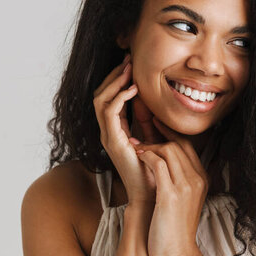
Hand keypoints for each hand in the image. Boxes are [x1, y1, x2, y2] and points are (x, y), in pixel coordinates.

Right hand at [92, 54, 159, 205]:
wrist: (152, 195)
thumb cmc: (155, 170)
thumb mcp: (152, 139)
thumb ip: (149, 122)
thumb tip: (152, 102)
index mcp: (116, 130)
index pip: (110, 97)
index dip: (118, 79)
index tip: (131, 63)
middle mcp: (107, 132)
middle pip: (100, 94)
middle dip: (114, 75)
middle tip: (128, 59)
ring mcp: (107, 136)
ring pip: (100, 100)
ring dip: (114, 82)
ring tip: (129, 69)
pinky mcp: (112, 142)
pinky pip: (109, 113)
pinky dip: (119, 98)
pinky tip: (132, 89)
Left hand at [132, 117, 207, 255]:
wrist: (177, 255)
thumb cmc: (174, 228)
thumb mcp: (183, 200)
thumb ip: (179, 180)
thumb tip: (163, 163)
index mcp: (202, 179)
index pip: (188, 146)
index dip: (171, 133)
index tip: (157, 124)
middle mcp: (197, 179)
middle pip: (180, 144)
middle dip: (160, 133)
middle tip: (142, 131)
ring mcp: (186, 186)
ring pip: (169, 150)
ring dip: (150, 146)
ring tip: (137, 148)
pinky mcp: (171, 195)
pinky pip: (159, 164)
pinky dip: (147, 156)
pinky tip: (138, 157)